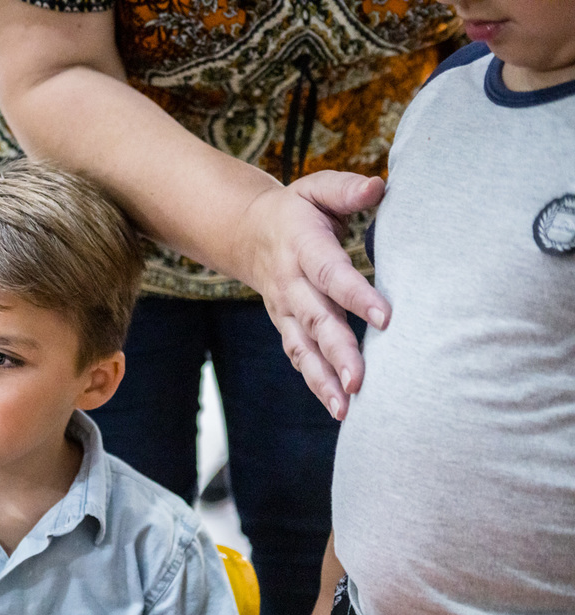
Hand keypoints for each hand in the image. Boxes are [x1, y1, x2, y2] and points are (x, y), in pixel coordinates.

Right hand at [240, 171, 389, 419]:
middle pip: (316, 321)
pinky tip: (338, 407)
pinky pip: (299, 357)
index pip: (330, 273)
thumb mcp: (315, 189)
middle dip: (338, 352)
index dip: (356, 296)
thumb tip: (379, 187)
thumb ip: (346, 189)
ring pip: (304, 348)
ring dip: (323, 379)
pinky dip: (315, 383)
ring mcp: (285, 310)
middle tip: (360, 380)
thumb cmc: (296, 210)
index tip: (386, 318)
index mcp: (302, 247)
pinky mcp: (286, 327)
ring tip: (345, 407)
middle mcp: (291, 284)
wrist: (247, 234)